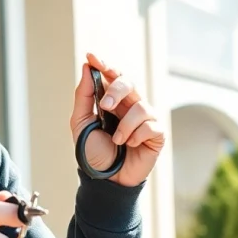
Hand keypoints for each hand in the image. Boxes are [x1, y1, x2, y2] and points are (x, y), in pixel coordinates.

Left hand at [69, 52, 164, 186]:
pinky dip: (137, 136)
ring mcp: (145, 119)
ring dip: (125, 125)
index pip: (112, 76)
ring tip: (117, 140)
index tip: (92, 56)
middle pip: (129, 82)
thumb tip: (86, 67)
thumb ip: (83, 96)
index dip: (104, 65)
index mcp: (112, 101)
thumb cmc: (92, 152)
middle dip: (116, 90)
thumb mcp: (80, 123)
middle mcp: (130, 106)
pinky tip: (131, 145)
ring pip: (141, 106)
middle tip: (105, 107)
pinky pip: (151, 125)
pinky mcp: (156, 134)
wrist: (104, 180)